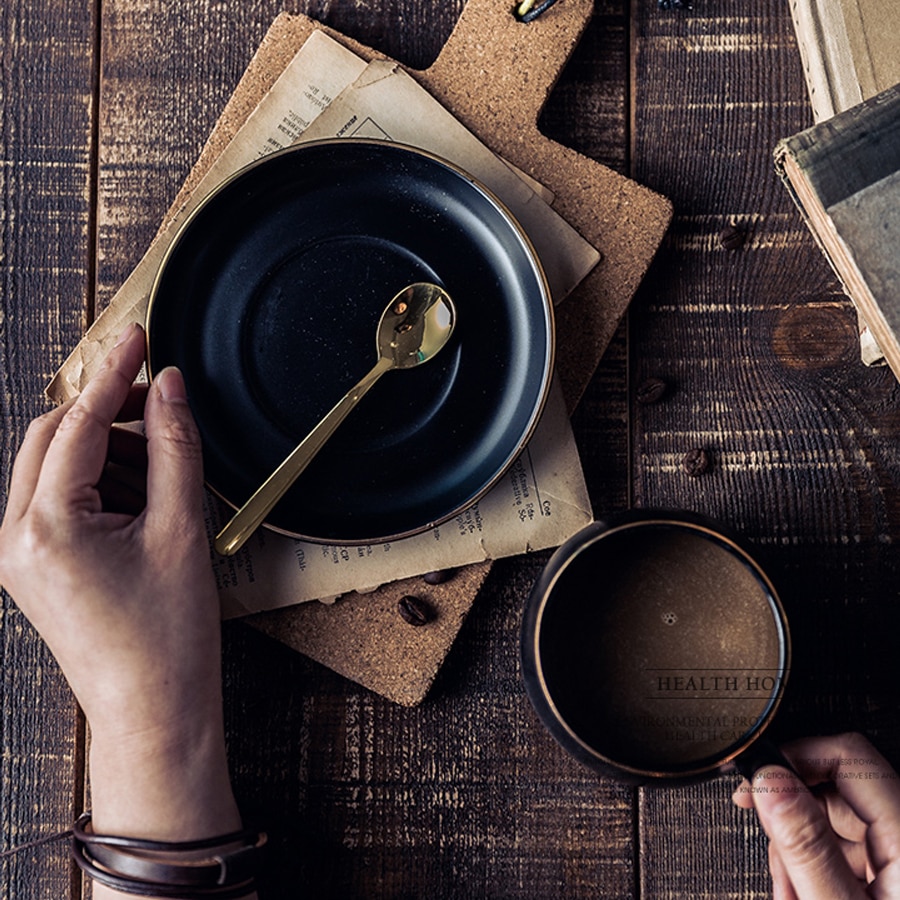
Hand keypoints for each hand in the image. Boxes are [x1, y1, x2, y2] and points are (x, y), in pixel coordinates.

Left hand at [0, 323, 240, 853]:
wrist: (154, 713)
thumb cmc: (167, 640)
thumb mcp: (181, 530)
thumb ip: (174, 448)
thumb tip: (170, 389)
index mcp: (46, 527)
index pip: (77, 423)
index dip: (112, 374)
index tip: (138, 337)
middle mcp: (17, 538)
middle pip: (53, 437)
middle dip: (106, 412)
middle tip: (159, 402)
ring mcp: (22, 556)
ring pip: (55, 467)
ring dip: (107, 451)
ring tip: (162, 471)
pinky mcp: (39, 568)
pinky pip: (59, 499)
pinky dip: (101, 483)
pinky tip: (145, 499)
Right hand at [733, 732, 899, 897]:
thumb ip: (806, 846)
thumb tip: (771, 782)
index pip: (850, 756)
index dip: (796, 757)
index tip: (759, 776)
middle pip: (835, 793)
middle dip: (790, 820)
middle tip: (770, 851)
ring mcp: (899, 862)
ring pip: (833, 824)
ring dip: (797, 851)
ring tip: (789, 892)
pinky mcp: (892, 880)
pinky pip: (845, 854)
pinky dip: (814, 869)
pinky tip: (802, 894)